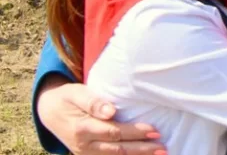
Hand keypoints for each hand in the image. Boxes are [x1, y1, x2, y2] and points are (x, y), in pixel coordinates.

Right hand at [35, 77, 164, 153]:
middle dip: (142, 149)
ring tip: (159, 154)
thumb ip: (93, 102)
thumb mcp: (77, 93)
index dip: (135, 133)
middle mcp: (83, 145)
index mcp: (82, 129)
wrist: (49, 111)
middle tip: (163, 148)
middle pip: (117, 149)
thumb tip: (111, 111)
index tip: (155, 130)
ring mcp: (85, 153)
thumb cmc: (68, 98)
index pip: (114, 133)